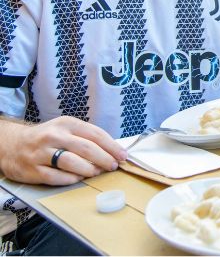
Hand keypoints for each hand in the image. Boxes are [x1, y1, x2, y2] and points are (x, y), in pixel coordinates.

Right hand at [0, 116, 126, 185]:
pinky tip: (79, 178)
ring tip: (98, 172)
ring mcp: (42, 153)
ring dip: (89, 169)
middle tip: (114, 166)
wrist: (11, 145)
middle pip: (86, 148)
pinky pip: (56, 177)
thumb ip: (86, 138)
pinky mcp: (33, 170)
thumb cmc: (47, 139)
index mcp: (66, 124)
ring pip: (71, 162)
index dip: (112, 146)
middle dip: (105, 159)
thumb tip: (113, 151)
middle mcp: (53, 136)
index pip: (95, 134)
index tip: (123, 156)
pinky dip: (71, 179)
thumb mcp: (66, 130)